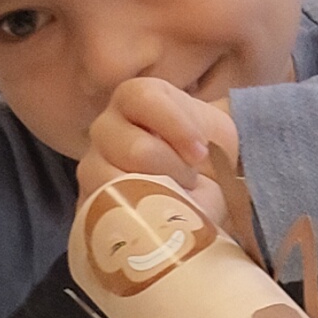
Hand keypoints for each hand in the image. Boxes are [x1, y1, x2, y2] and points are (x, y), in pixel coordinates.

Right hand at [80, 76, 260, 255]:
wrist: (195, 202)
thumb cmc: (207, 163)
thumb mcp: (220, 134)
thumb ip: (222, 122)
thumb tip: (230, 133)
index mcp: (136, 99)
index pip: (143, 98)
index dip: (175, 126)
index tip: (202, 152)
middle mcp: (106, 127)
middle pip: (132, 147)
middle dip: (170, 168)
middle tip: (191, 180)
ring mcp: (92, 165)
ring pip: (115, 181)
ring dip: (153, 196)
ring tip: (173, 200)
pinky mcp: (88, 202)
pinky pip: (103, 211)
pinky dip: (135, 218)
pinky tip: (152, 219)